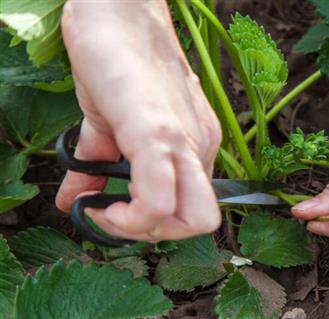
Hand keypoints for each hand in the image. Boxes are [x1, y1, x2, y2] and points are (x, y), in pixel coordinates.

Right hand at [56, 0, 221, 240]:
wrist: (117, 10)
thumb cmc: (118, 62)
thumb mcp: (110, 124)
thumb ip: (98, 165)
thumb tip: (74, 202)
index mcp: (195, 146)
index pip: (195, 208)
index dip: (155, 223)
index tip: (115, 211)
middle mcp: (200, 147)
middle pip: (202, 222)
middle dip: (155, 234)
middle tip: (115, 215)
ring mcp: (184, 141)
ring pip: (192, 220)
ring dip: (142, 230)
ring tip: (104, 207)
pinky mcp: (157, 132)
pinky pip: (158, 198)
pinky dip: (129, 216)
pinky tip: (98, 202)